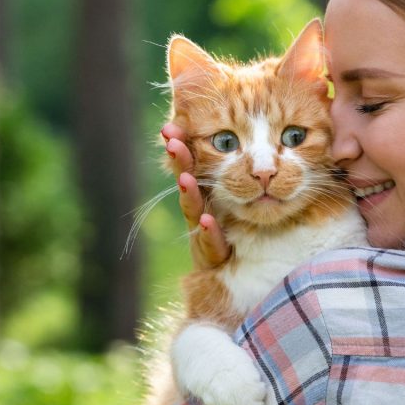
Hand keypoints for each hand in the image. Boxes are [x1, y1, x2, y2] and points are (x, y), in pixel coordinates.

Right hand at [162, 123, 231, 269]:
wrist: (234, 275)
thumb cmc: (233, 231)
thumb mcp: (234, 198)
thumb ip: (230, 171)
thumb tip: (220, 134)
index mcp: (204, 193)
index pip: (190, 164)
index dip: (181, 145)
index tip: (170, 128)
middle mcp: (199, 210)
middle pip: (186, 183)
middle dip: (180, 162)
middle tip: (171, 141)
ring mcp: (202, 233)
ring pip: (193, 211)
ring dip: (189, 193)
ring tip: (185, 177)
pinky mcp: (212, 256)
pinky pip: (211, 243)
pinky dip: (208, 231)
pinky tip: (207, 219)